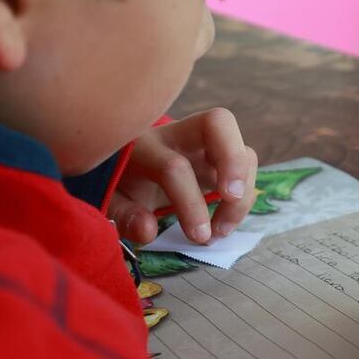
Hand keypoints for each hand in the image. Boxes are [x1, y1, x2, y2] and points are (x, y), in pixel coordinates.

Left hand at [108, 108, 257, 243]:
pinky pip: (245, 165)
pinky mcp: (220, 158)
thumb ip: (125, 215)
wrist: (129, 166)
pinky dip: (245, 195)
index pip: (175, 167)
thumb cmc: (121, 182)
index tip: (198, 236)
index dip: (190, 204)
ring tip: (222, 229)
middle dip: (233, 161)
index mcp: (146, 146)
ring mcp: (205, 144)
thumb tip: (148, 230)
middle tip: (232, 198)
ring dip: (245, 188)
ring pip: (241, 146)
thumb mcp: (113, 201)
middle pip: (219, 122)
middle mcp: (179, 135)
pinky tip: (225, 221)